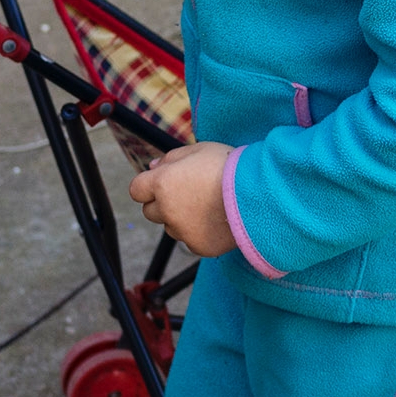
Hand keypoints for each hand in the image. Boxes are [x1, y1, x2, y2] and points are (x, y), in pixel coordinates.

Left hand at [130, 141, 236, 258]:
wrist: (259, 193)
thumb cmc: (230, 166)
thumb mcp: (200, 149)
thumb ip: (171, 158)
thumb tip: (153, 167)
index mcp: (163, 183)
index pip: (136, 189)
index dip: (148, 185)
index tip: (163, 182)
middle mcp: (167, 210)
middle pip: (150, 211)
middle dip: (163, 203)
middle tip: (188, 194)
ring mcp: (182, 231)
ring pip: (172, 227)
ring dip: (181, 218)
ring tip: (209, 207)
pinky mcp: (198, 247)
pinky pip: (191, 240)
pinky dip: (200, 232)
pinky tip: (218, 220)